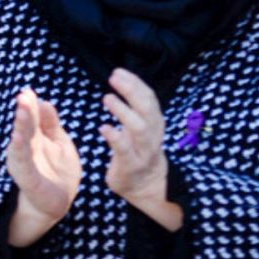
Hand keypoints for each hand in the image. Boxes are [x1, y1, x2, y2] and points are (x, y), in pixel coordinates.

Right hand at [6, 88, 82, 246]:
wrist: (56, 204)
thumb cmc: (57, 172)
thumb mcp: (59, 143)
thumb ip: (51, 124)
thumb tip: (45, 101)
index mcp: (35, 138)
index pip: (32, 118)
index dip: (30, 105)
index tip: (28, 90)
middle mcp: (26, 148)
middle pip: (25, 126)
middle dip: (24, 111)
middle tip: (23, 95)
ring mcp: (24, 163)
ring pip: (21, 142)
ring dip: (20, 126)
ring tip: (21, 111)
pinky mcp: (27, 179)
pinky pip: (22, 164)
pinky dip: (19, 150)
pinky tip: (17, 139)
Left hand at [100, 68, 182, 229]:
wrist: (146, 187)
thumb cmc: (138, 152)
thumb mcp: (140, 128)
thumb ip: (134, 109)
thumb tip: (122, 80)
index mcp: (154, 124)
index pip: (149, 98)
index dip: (136, 83)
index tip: (119, 71)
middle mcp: (152, 135)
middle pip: (148, 109)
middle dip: (133, 91)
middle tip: (114, 77)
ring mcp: (143, 151)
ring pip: (140, 128)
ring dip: (124, 111)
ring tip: (107, 98)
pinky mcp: (131, 165)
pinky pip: (125, 150)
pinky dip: (116, 137)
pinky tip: (104, 127)